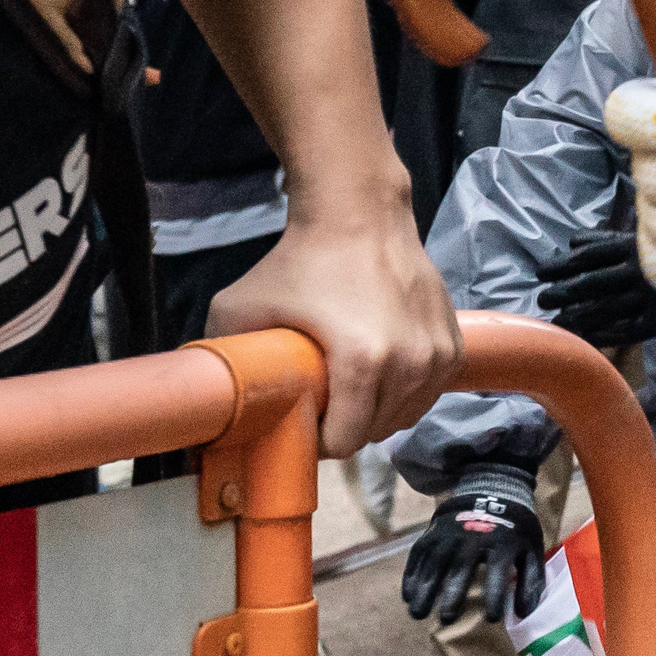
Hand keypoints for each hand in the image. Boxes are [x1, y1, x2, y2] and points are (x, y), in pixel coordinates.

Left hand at [207, 190, 459, 456]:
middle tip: (324, 402)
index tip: (303, 422)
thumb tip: (203, 402)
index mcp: (363, 362)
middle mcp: (410, 362)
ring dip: (378, 413)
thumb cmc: (299, 260)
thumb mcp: (239, 306)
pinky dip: (406, 393)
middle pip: (376, 433)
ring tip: (351, 388)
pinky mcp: (452, 343)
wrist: (359, 213)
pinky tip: (381, 374)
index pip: (345, 442)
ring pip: (405, 417)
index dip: (318, 441)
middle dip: (348, 427)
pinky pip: (428, 394)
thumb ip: (220, 356)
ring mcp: (437, 353)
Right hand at [402, 459, 546, 622]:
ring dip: (424, 589)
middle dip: (452, 594)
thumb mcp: (531, 550)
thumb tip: (523, 614)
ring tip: (417, 614)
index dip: (495, 596)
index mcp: (501, 543)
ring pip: (433, 563)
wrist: (491, 490)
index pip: (498, 572)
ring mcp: (449, 534)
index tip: (492, 618)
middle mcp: (472, 538)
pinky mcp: (432, 532)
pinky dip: (412, 575)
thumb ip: (531, 581)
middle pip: (459, 568)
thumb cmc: (514, 529)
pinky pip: (418, 555)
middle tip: (446, 620)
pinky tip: (408, 597)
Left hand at [541, 223, 655, 350]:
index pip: (589, 255)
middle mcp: (635, 271)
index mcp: (633, 246)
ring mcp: (646, 297)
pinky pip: (626, 329)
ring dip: (578, 315)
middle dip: (564, 290)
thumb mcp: (644, 233)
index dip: (563, 264)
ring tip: (556, 322)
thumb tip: (572, 239)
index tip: (541, 271)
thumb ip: (607, 237)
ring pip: (604, 308)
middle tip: (541, 298)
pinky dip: (604, 334)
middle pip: (591, 282)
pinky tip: (586, 339)